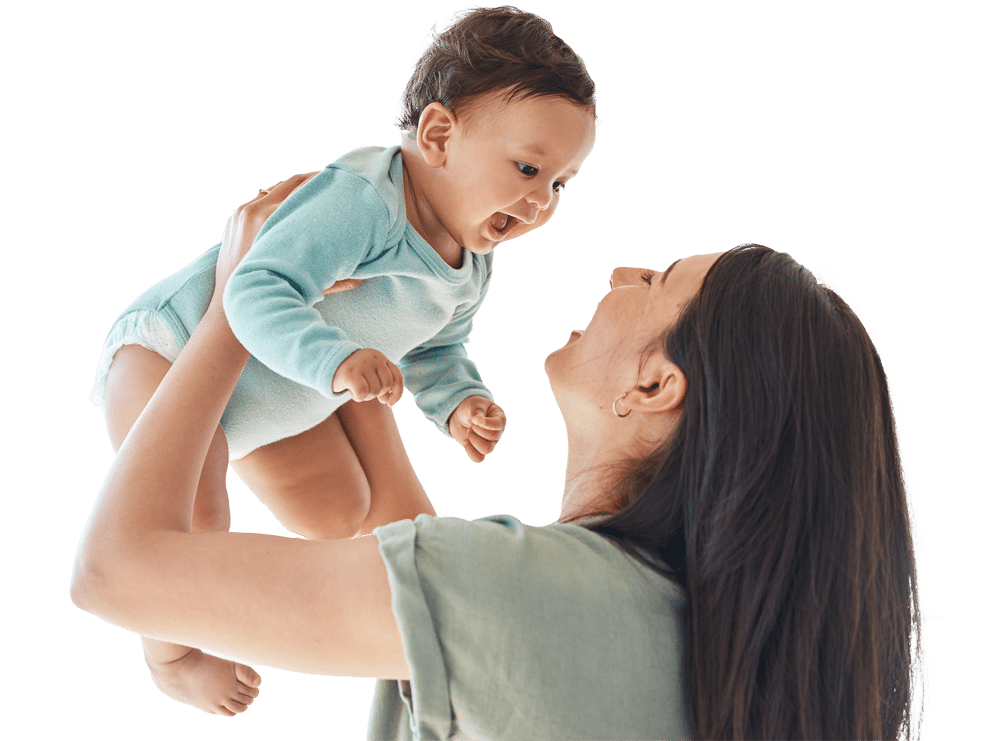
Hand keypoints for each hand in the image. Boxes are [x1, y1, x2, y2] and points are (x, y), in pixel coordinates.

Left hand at [210, 171, 362, 305]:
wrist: (232, 306)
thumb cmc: (273, 297)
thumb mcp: (310, 287)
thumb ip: (340, 279)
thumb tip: (366, 276)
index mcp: (273, 220)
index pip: (305, 187)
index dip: (325, 182)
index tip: (341, 182)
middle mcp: (255, 211)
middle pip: (291, 183)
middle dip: (313, 181)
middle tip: (333, 183)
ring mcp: (242, 213)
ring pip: (275, 190)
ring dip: (295, 190)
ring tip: (315, 194)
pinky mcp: (235, 218)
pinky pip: (260, 201)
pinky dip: (277, 201)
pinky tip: (292, 208)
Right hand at [332, 348, 403, 404]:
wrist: (328, 364)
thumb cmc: (354, 373)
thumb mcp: (371, 373)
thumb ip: (383, 382)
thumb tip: (388, 400)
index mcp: (381, 357)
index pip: (397, 377)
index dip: (397, 393)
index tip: (388, 403)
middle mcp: (374, 358)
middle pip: (386, 386)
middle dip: (377, 393)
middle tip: (365, 390)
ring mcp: (363, 364)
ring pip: (374, 391)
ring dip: (365, 396)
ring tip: (356, 388)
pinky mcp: (351, 374)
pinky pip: (362, 393)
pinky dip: (357, 397)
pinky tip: (350, 391)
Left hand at [448, 397, 505, 461]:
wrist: (460, 416)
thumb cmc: (470, 408)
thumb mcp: (473, 405)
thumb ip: (477, 412)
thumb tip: (478, 421)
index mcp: (499, 418)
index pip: (498, 425)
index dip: (486, 424)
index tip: (475, 419)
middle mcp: (497, 432)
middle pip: (492, 437)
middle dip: (477, 430)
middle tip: (471, 423)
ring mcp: (489, 442)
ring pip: (486, 449)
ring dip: (474, 440)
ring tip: (468, 431)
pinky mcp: (479, 450)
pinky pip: (479, 458)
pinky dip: (470, 451)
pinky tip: (465, 441)